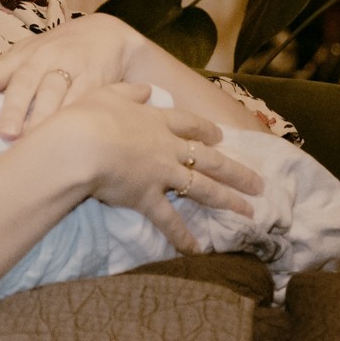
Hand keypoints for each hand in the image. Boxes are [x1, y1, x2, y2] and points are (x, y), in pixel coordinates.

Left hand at [0, 13, 141, 139]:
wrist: (105, 34)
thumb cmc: (55, 52)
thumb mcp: (24, 57)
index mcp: (19, 57)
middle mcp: (42, 58)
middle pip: (24, 82)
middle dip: (14, 107)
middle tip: (4, 133)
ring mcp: (69, 66)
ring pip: (54, 91)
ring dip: (43, 115)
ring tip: (33, 139)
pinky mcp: (95, 78)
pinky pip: (84, 97)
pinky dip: (75, 113)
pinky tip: (69, 131)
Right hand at [41, 83, 262, 251]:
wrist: (80, 144)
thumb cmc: (89, 116)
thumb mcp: (109, 93)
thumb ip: (131, 91)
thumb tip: (147, 89)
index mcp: (157, 120)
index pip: (190, 124)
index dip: (207, 130)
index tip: (222, 137)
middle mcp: (168, 148)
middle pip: (210, 159)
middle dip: (237, 171)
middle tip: (258, 184)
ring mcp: (162, 174)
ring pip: (203, 188)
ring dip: (228, 200)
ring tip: (249, 212)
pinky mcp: (148, 198)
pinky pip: (170, 221)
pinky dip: (183, 237)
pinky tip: (197, 251)